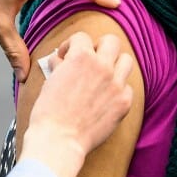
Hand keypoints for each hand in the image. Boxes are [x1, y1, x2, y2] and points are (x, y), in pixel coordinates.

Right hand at [21, 32, 133, 176]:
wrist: (59, 140)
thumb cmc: (48, 112)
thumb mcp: (50, 81)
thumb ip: (60, 66)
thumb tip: (62, 60)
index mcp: (81, 57)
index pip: (82, 37)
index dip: (71, 45)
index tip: (67, 56)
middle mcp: (102, 66)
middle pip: (111, 41)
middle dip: (99, 47)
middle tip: (92, 59)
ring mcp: (116, 84)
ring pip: (126, 61)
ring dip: (115, 64)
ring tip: (104, 75)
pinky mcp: (123, 102)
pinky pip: (128, 87)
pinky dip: (118, 89)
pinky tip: (107, 97)